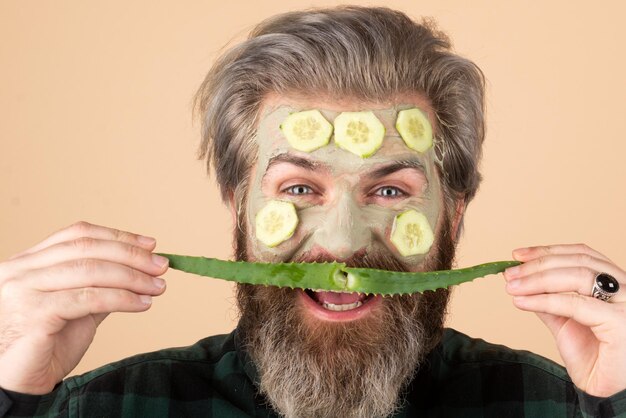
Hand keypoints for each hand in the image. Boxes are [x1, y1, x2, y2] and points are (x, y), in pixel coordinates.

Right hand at [0, 221, 168, 394]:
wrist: (20, 384)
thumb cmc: (46, 346)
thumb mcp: (78, 307)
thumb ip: (100, 285)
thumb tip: (140, 269)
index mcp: (29, 262)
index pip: (78, 234)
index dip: (118, 236)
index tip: (151, 245)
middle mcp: (21, 270)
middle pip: (87, 248)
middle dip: (132, 255)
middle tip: (162, 266)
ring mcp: (24, 289)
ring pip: (91, 271)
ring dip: (132, 277)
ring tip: (157, 287)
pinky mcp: (35, 313)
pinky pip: (89, 298)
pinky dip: (122, 298)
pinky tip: (142, 304)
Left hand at [503, 243, 624, 396]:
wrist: (612, 396)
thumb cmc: (597, 362)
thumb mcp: (566, 324)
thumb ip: (550, 303)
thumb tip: (522, 283)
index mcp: (617, 286)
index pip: (582, 255)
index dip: (548, 251)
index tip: (517, 255)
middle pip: (578, 262)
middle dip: (538, 265)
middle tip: (509, 273)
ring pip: (578, 276)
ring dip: (537, 279)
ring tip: (512, 287)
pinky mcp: (622, 323)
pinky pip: (576, 304)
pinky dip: (544, 300)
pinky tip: (523, 302)